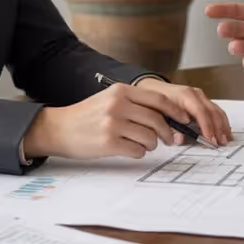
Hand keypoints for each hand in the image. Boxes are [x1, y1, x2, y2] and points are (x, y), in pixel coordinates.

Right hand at [23, 83, 196, 159]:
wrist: (59, 128)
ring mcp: (112, 124)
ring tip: (144, 144)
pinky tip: (130, 149)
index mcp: (121, 91)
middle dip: (167, 132)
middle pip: (157, 119)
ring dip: (152, 144)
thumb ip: (135, 103)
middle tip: (169, 139)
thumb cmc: (87, 116)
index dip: (175, 112)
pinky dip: (139, 152)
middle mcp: (118, 105)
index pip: (158, 100)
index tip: (184, 119)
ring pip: (149, 137)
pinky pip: (137, 150)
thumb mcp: (110, 99)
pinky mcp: (108, 143)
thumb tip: (166, 115)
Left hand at [134, 77, 232, 145]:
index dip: (206, 127)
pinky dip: (221, 122)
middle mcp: (196, 94)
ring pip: (217, 111)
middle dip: (218, 129)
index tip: (210, 140)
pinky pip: (216, 111)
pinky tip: (225, 131)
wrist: (154, 89)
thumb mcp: (160, 114)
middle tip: (221, 143)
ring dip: (223, 126)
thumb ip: (171, 128)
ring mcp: (201, 97)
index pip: (200, 112)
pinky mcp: (203, 101)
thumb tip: (180, 140)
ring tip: (226, 139)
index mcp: (185, 95)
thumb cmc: (157, 101)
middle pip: (212, 112)